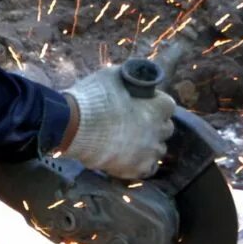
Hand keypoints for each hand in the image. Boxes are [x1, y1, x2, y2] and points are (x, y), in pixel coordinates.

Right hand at [59, 65, 176, 180]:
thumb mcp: (112, 76)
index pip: (168, 105)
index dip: (156, 103)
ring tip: (133, 142)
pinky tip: (132, 158)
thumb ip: (129, 76)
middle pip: (167, 128)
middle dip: (155, 124)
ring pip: (159, 150)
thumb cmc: (94, 98)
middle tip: (137, 122)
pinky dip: (143, 163)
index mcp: (156, 108)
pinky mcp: (136, 169)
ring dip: (150, 144)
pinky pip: (149, 168)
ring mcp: (148, 152)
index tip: (143, 103)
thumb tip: (133, 75)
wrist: (74, 127)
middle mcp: (157, 131)